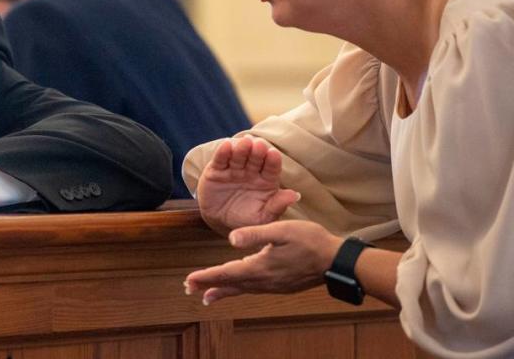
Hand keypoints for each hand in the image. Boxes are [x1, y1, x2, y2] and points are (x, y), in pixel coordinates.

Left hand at [184, 220, 341, 304]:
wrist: (336, 260)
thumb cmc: (310, 240)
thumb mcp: (281, 230)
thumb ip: (255, 234)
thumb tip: (232, 239)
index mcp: (261, 267)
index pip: (227, 272)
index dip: (207, 276)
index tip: (189, 280)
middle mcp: (264, 280)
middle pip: (231, 285)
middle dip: (209, 286)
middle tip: (188, 289)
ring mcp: (273, 285)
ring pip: (242, 289)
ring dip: (223, 291)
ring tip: (207, 295)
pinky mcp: (281, 286)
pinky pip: (254, 290)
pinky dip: (240, 289)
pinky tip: (238, 286)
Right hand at [195, 136, 299, 233]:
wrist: (220, 223)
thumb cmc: (246, 220)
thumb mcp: (263, 217)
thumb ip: (277, 205)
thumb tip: (295, 195)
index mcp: (266, 180)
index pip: (271, 168)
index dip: (273, 161)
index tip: (274, 154)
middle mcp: (251, 172)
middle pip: (255, 159)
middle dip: (258, 151)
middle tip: (259, 145)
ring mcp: (233, 169)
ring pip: (238, 156)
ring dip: (242, 148)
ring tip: (245, 142)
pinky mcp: (216, 170)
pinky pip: (220, 160)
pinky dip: (223, 152)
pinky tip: (227, 145)